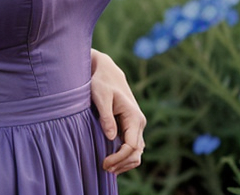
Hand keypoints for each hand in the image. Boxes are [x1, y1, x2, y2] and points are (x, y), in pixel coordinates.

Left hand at [90, 50, 145, 174]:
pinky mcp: (130, 126)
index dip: (119, 157)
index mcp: (134, 116)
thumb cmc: (101, 82)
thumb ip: (106, 116)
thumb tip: (111, 137)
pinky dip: (124, 156)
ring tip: (108, 167)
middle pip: (137, 152)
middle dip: (122, 163)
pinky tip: (112, 160)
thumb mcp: (100, 96)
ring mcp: (136, 125)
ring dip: (124, 162)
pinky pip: (132, 146)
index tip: (105, 163)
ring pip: (137, 151)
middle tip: (104, 168)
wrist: (107, 72)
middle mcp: (139, 122)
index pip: (132, 146)